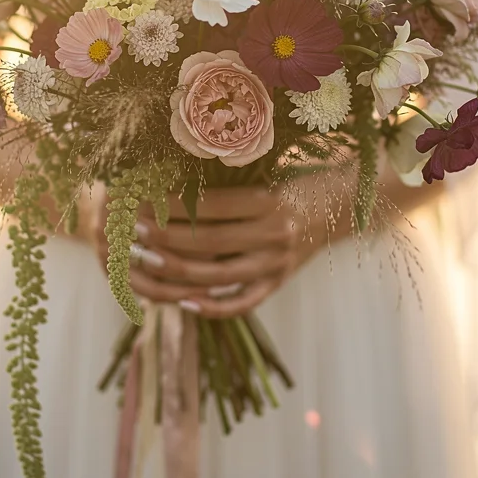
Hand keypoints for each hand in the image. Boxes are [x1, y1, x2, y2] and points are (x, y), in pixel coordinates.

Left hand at [91, 185, 303, 318]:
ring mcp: (277, 265)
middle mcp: (275, 235)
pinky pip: (242, 302)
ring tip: (144, 262)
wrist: (344, 205)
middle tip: (132, 233)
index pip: (212, 208)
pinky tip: (182, 302)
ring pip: (219, 277)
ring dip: (177, 273)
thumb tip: (172, 172)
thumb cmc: (298, 177)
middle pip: (210, 244)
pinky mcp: (279, 283)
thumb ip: (231, 178)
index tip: (142, 201)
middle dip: (166, 239)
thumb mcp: (270, 170)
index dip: (174, 207)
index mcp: (270, 201)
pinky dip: (212, 307)